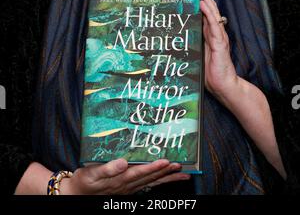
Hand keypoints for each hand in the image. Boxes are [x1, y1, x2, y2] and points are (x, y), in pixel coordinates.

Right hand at [60, 158, 189, 194]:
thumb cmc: (84, 181)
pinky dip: (159, 180)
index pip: (140, 172)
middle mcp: (127, 185)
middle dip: (166, 172)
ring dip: (167, 178)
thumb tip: (123, 162)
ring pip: (152, 183)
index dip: (153, 167)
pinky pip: (148, 184)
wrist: (77, 194)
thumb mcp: (91, 173)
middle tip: (181, 166)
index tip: (166, 161)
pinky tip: (167, 177)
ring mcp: (129, 188)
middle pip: (150, 178)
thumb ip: (107, 168)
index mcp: (120, 179)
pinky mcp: (128, 187)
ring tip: (183, 174)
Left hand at [192, 0, 237, 98]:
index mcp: (209, 33)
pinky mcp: (220, 42)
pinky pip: (214, 23)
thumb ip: (190, 43)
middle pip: (209, 7)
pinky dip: (208, 11)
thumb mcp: (197, 53)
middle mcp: (215, 31)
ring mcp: (219, 35)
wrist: (223, 85)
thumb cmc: (210, 72)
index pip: (204, 11)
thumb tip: (175, 35)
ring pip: (212, 11)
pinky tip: (202, 3)